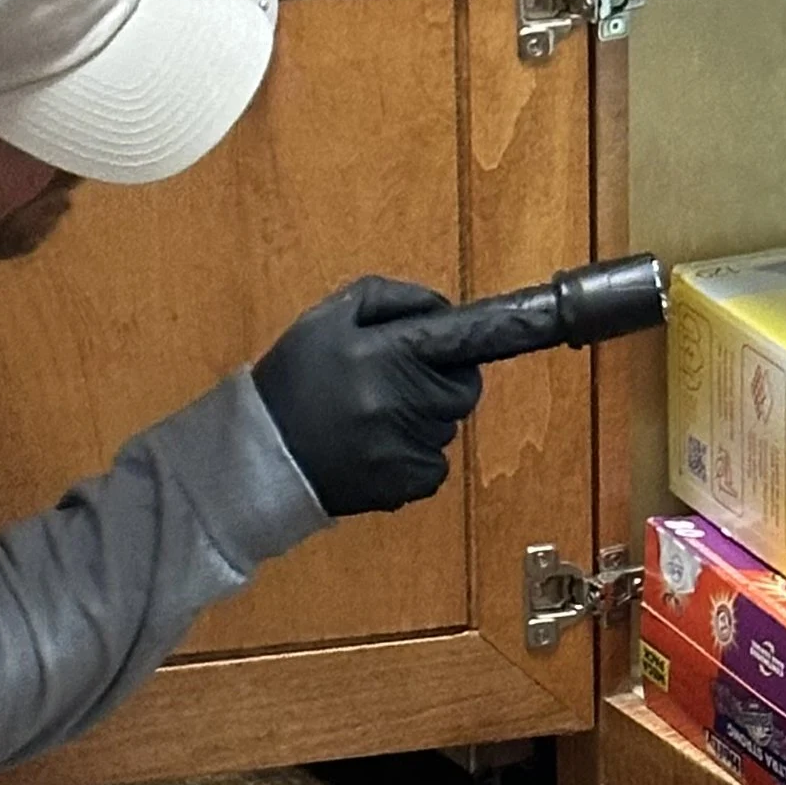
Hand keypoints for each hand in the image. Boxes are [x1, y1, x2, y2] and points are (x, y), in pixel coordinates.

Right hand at [251, 276, 483, 518]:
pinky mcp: (406, 485)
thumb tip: (443, 309)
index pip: (460, 340)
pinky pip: (436, 467)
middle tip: (401, 383)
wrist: (259, 457)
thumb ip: (387, 300)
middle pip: (465, 389)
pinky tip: (375, 452)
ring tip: (373, 421)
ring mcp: (407, 446)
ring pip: (448, 428)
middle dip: (443, 383)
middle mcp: (402, 400)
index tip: (526, 327)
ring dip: (424, 421)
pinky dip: (415, 459)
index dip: (486, 337)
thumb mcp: (326, 320)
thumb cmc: (294, 380)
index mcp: (384, 352)